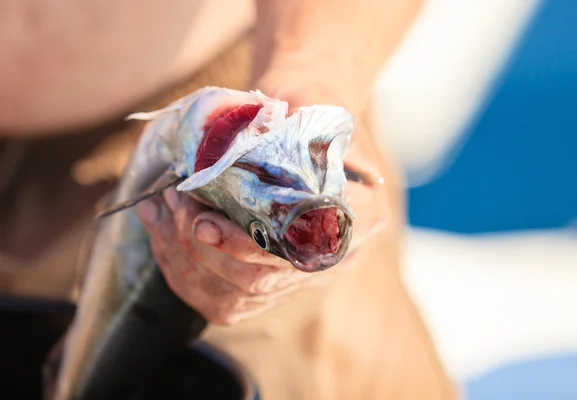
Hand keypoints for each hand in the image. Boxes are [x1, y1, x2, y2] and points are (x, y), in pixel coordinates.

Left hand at [136, 86, 389, 325]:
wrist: (298, 115)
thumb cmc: (305, 103)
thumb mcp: (308, 98)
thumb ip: (295, 120)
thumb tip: (252, 146)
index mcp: (362, 214)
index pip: (307, 248)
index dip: (254, 245)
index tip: (205, 223)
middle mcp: (337, 253)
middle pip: (265, 278)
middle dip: (208, 248)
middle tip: (176, 205)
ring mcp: (303, 272)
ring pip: (237, 294)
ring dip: (188, 258)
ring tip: (163, 211)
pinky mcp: (271, 280)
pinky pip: (222, 297)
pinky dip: (184, 270)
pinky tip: (162, 231)